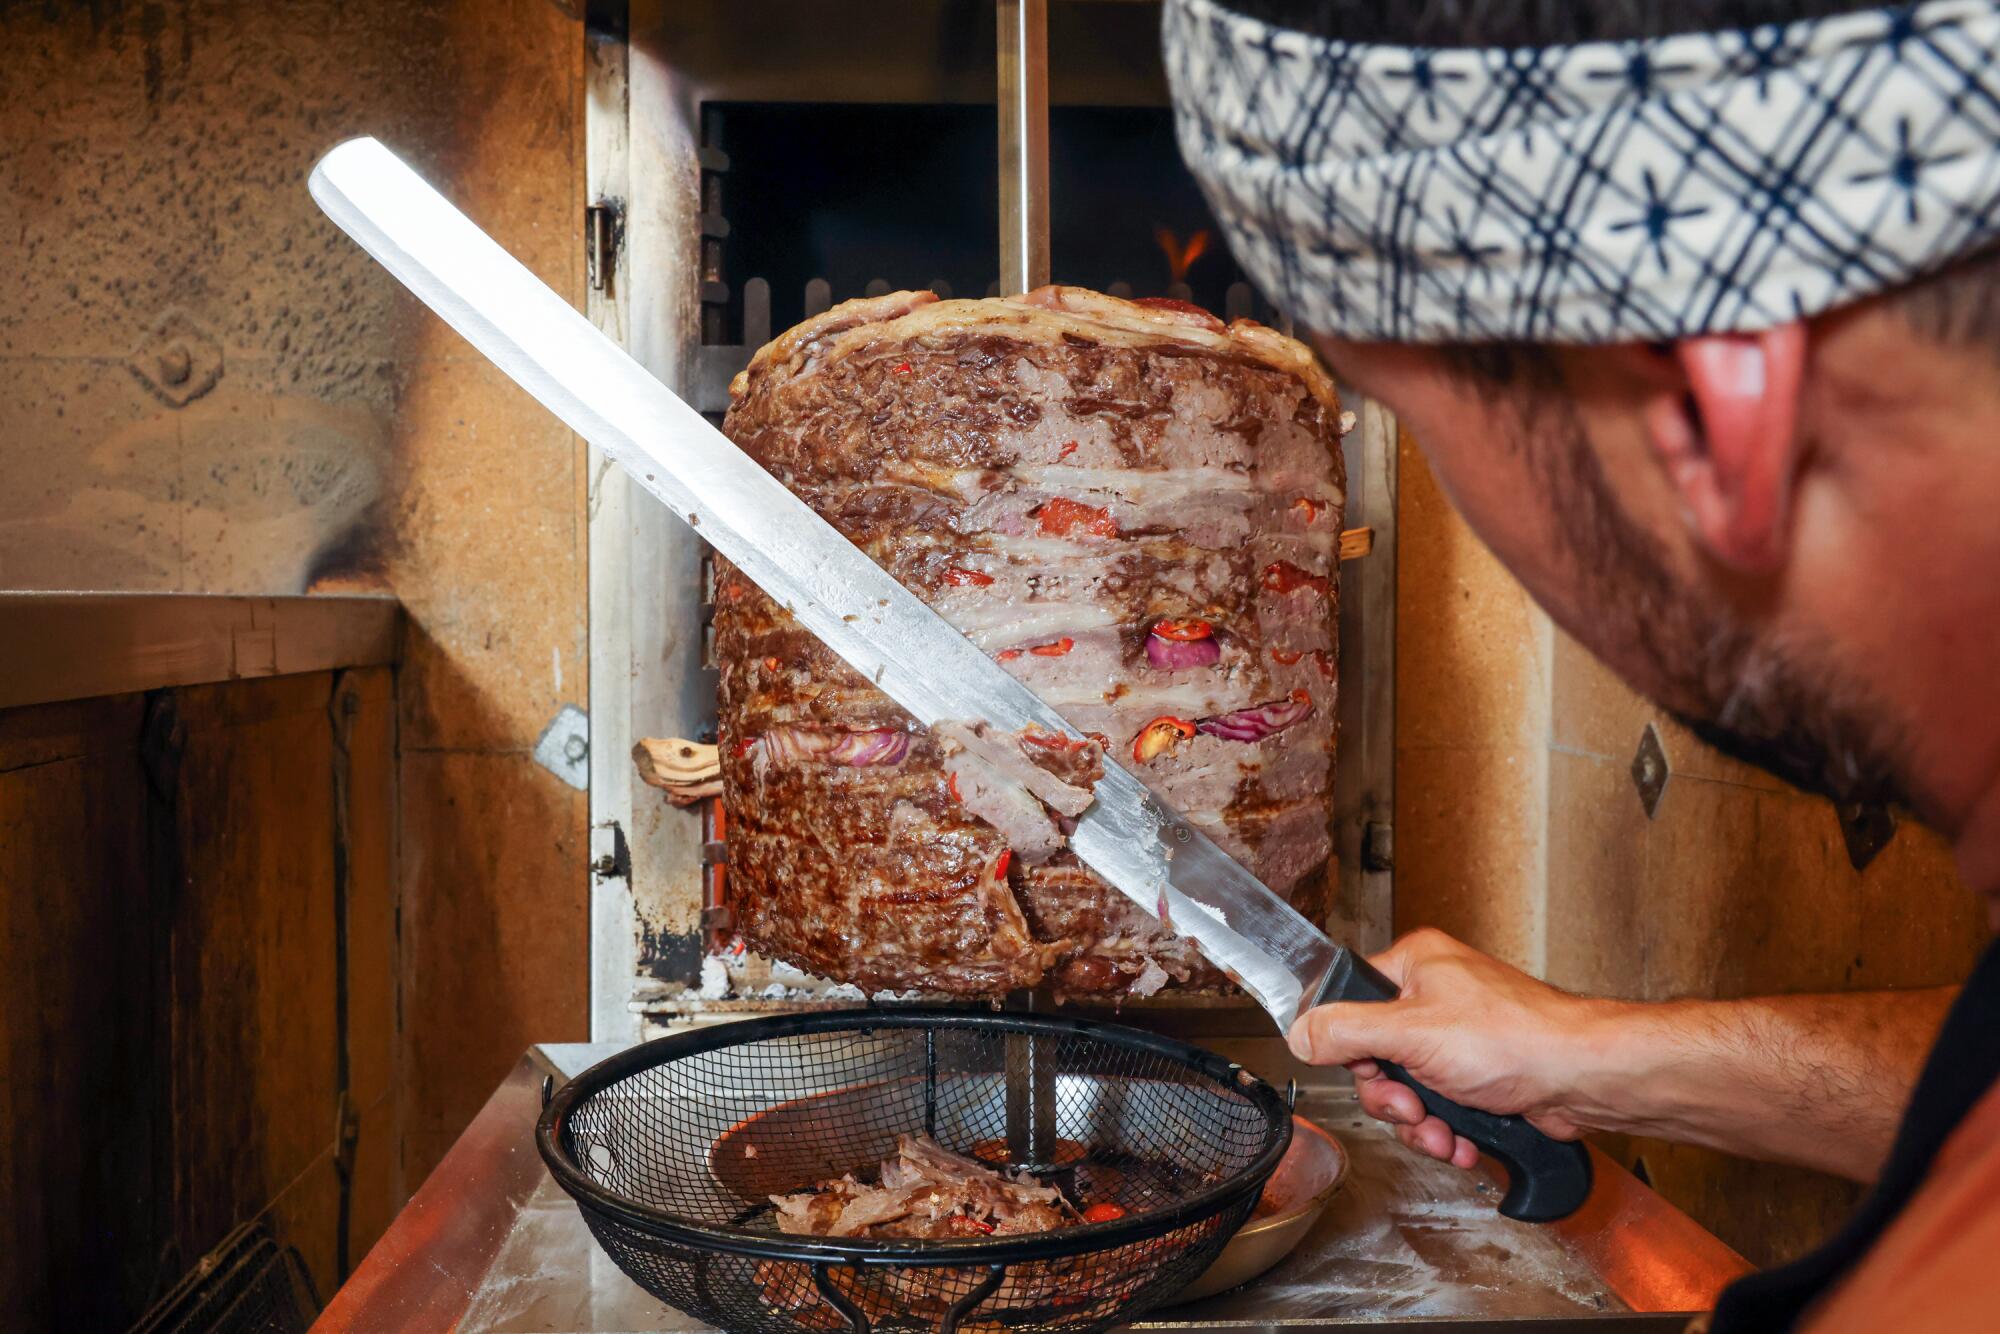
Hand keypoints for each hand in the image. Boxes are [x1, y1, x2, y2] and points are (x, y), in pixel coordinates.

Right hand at [1288, 928, 1603, 1168]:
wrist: (1581, 1077)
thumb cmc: (1516, 1038)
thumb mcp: (1411, 1033)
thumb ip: (1346, 1031)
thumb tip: (1299, 1032)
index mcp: (1414, 965)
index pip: (1350, 1005)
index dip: (1355, 1050)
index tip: (1373, 1071)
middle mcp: (1435, 995)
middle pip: (1377, 1057)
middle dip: (1394, 1099)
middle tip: (1413, 1108)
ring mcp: (1457, 1036)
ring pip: (1408, 1089)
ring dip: (1421, 1123)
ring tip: (1443, 1133)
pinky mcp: (1478, 1073)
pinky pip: (1440, 1106)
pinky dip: (1447, 1130)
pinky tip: (1462, 1139)